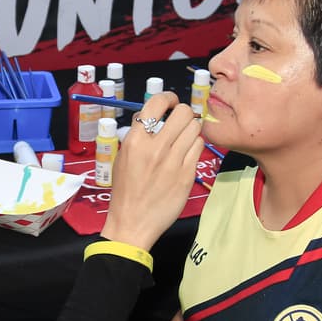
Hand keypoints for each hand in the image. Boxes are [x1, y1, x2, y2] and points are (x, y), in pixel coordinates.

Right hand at [100, 92, 203, 250]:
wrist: (132, 223)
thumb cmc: (125, 191)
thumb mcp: (122, 157)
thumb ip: (138, 135)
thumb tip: (153, 115)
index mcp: (135, 141)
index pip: (157, 102)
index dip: (168, 98)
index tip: (171, 102)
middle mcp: (155, 148)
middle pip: (183, 113)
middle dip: (184, 113)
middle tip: (181, 120)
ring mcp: (173, 162)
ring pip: (195, 128)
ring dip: (191, 129)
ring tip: (184, 137)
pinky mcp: (187, 175)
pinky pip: (199, 147)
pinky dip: (195, 145)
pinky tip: (187, 153)